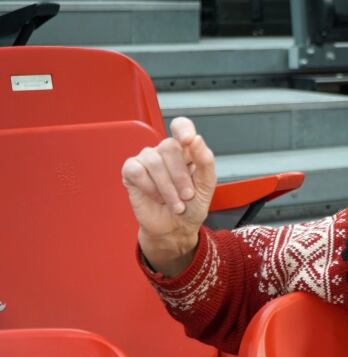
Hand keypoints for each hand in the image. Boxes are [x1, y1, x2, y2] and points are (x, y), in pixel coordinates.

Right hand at [121, 117, 215, 275]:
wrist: (176, 229)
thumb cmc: (191, 206)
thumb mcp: (206, 185)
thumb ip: (205, 161)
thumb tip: (196, 139)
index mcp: (185, 150)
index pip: (181, 126)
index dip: (183, 128)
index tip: (188, 140)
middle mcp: (165, 151)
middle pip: (169, 147)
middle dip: (180, 175)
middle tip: (187, 195)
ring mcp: (147, 160)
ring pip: (153, 160)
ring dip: (167, 187)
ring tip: (176, 203)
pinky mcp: (131, 172)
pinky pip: (136, 170)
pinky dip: (150, 188)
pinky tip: (156, 197)